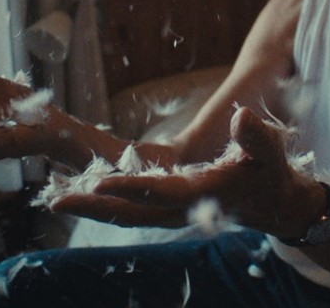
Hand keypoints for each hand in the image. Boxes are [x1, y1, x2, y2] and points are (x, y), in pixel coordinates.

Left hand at [50, 106, 319, 237]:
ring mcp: (171, 210)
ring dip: (91, 205)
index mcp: (202, 196)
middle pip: (128, 213)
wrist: (274, 203)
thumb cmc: (271, 173)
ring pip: (124, 212)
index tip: (99, 181)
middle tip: (54, 200)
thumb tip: (242, 116)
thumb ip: (255, 136)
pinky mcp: (167, 205)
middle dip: (92, 206)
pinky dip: (105, 200)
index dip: (129, 188)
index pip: (158, 193)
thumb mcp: (269, 151)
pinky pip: (130, 205)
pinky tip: (81, 188)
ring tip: (55, 196)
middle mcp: (180, 209)